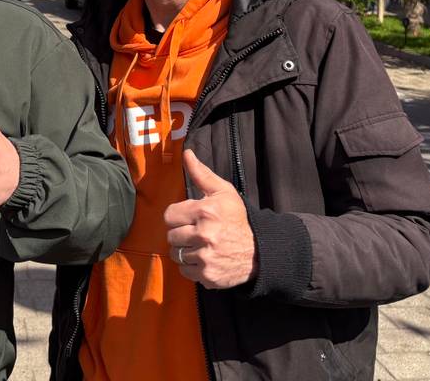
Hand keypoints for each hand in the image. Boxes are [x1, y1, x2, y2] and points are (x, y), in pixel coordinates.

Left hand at [164, 149, 256, 289]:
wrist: (260, 251)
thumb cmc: (238, 219)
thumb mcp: (224, 192)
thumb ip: (201, 174)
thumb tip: (186, 153)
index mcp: (205, 212)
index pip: (169, 215)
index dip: (179, 216)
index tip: (190, 218)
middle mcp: (204, 235)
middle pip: (171, 236)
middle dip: (182, 234)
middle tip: (197, 233)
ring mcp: (205, 257)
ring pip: (176, 254)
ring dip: (185, 251)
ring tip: (201, 246)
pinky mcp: (207, 276)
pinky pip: (184, 271)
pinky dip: (192, 267)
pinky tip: (205, 259)